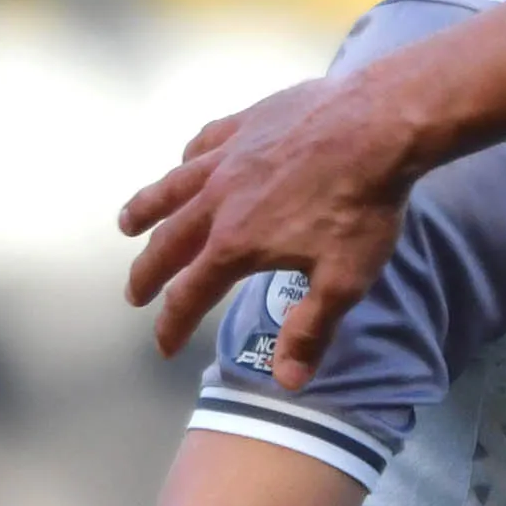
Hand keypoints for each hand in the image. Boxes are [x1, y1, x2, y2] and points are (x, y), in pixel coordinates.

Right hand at [120, 79, 411, 379]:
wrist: (378, 125)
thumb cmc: (364, 206)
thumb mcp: (344, 279)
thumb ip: (310, 330)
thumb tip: (285, 382)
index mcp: (235, 244)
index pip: (189, 295)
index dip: (173, 325)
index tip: (164, 347)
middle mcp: (217, 200)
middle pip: (168, 242)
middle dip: (147, 274)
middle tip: (134, 295)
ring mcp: (227, 157)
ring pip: (173, 187)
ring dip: (146, 209)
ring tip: (127, 224)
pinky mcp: (245, 122)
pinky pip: (204, 143)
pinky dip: (188, 158)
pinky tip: (186, 161)